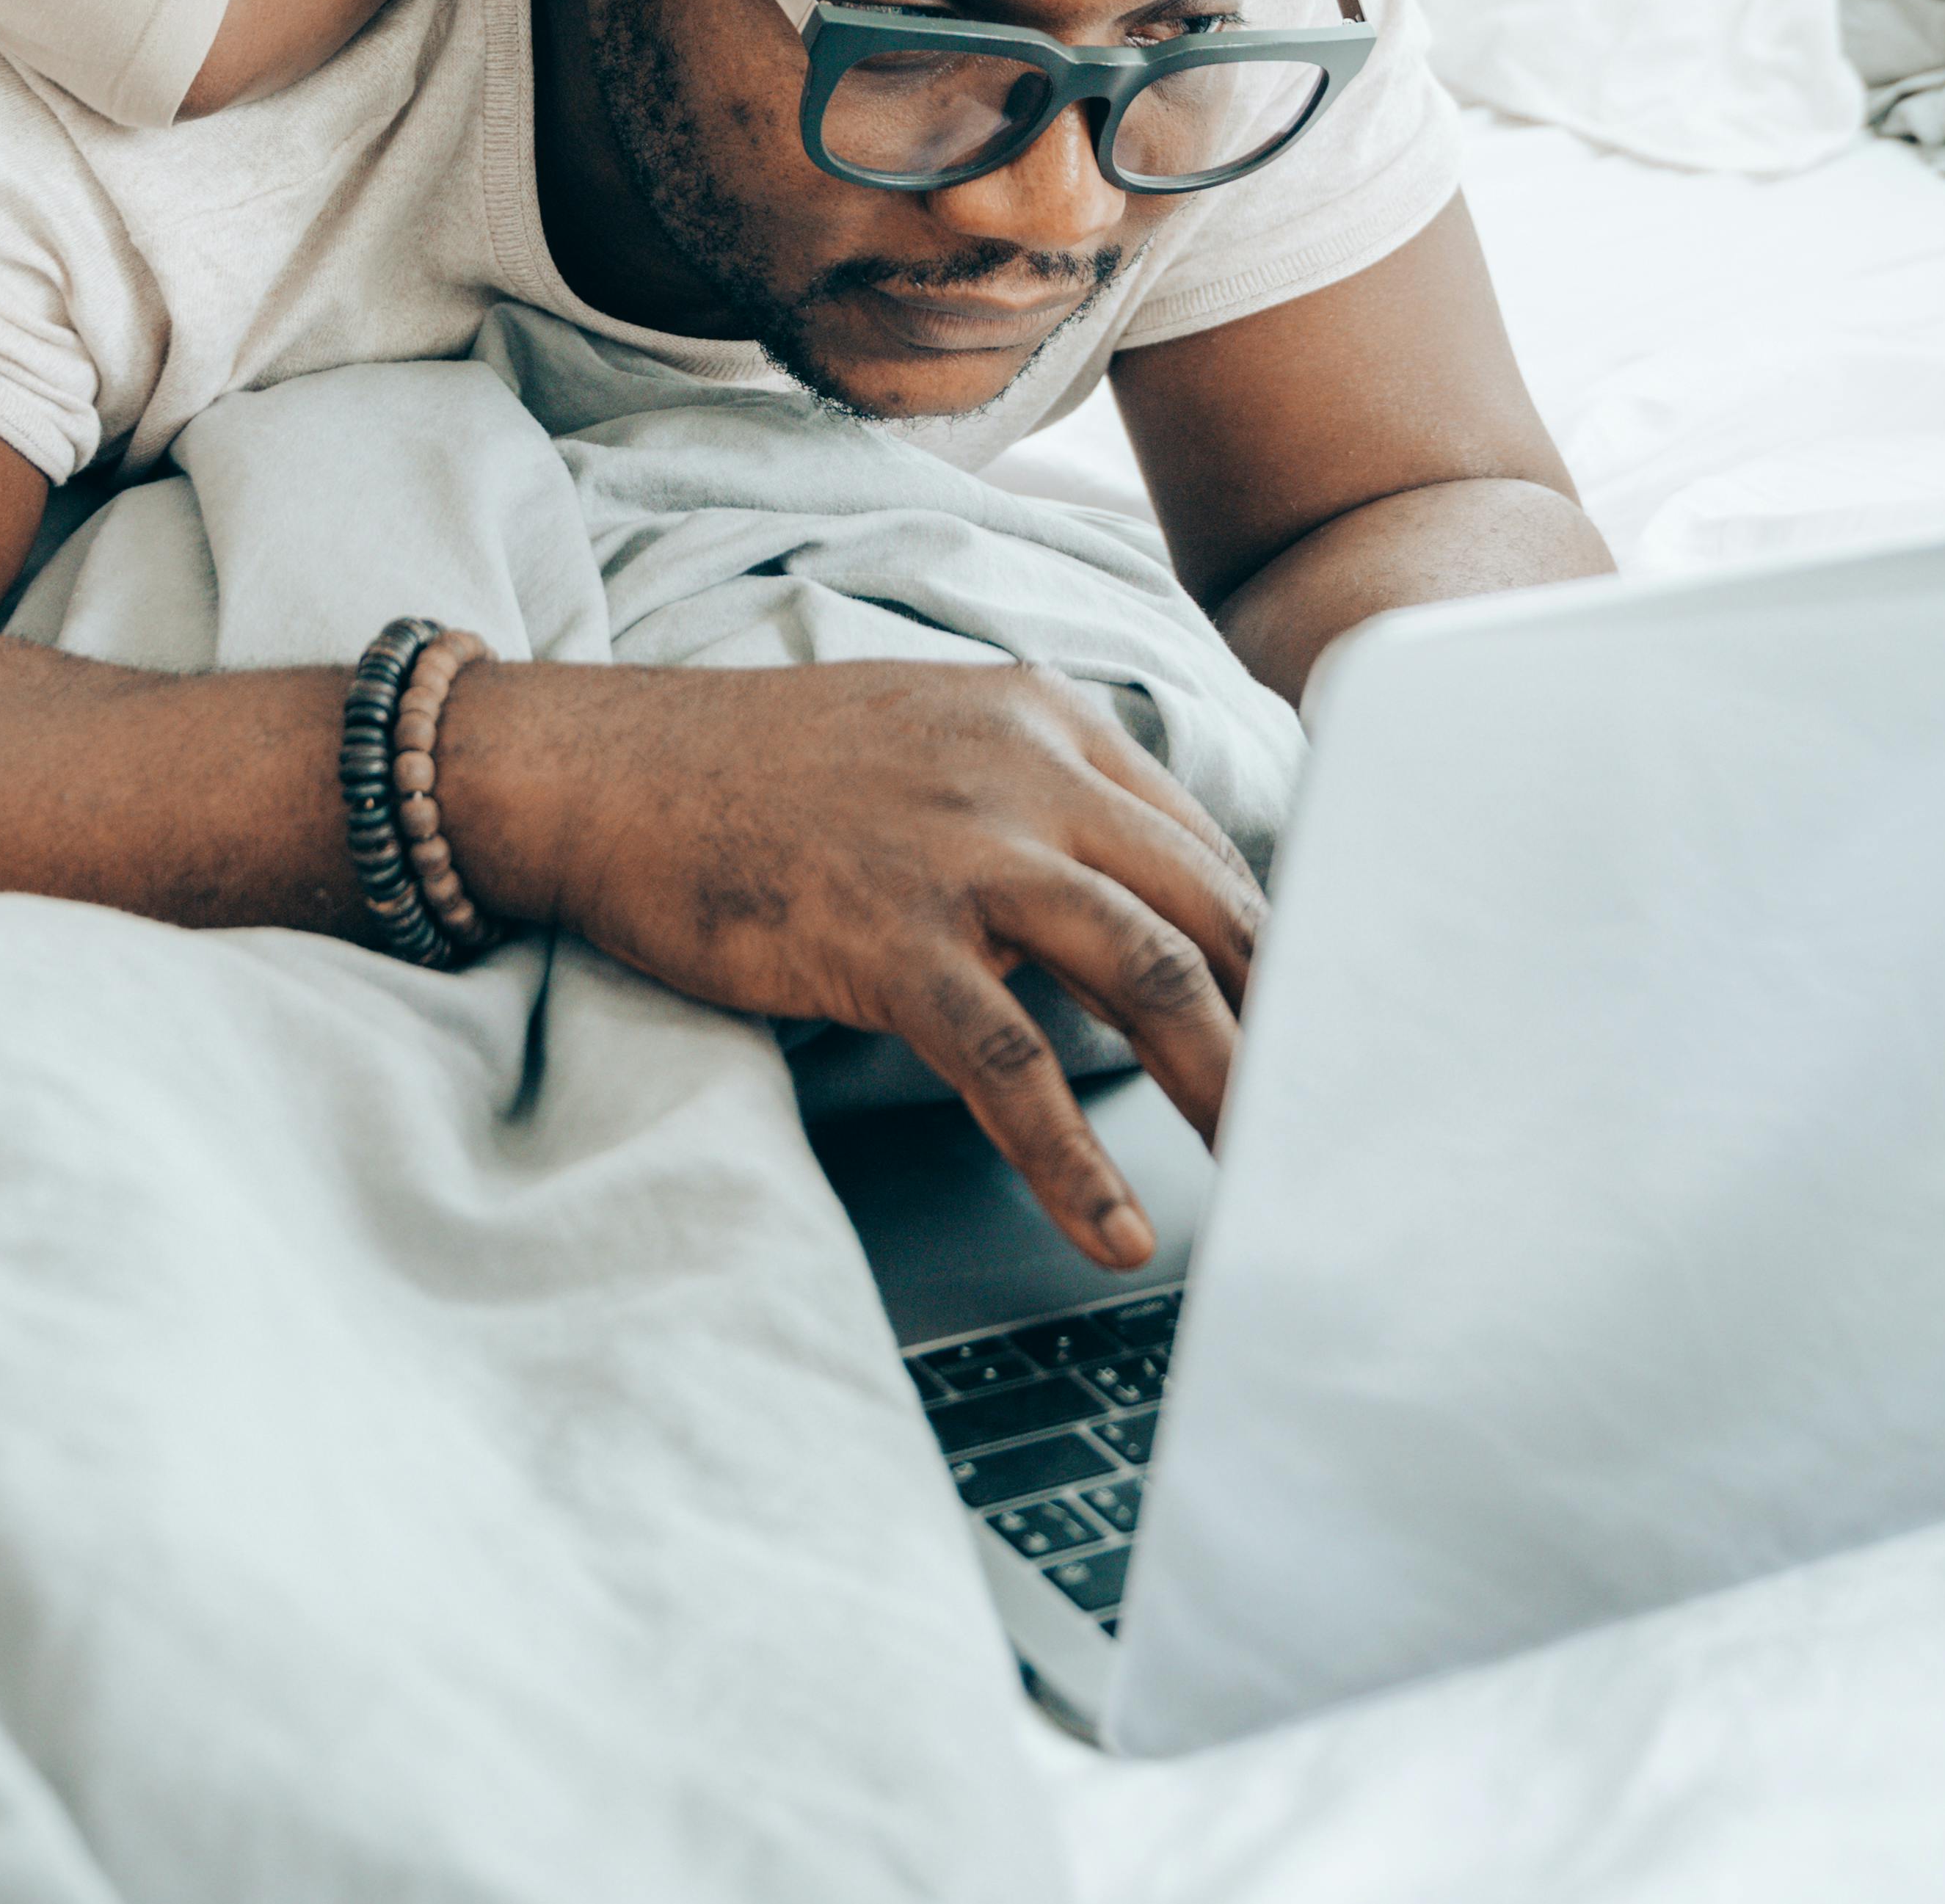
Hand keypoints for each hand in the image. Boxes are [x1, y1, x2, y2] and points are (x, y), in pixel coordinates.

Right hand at [437, 658, 1260, 1266]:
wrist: (606, 767)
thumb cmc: (760, 769)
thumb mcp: (928, 739)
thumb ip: (1038, 803)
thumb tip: (1137, 922)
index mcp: (1043, 717)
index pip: (1201, 845)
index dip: (1275, 949)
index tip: (1321, 1033)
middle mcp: (1024, 767)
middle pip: (1206, 907)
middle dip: (1289, 1021)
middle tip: (1338, 1116)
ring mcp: (959, 848)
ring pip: (1146, 973)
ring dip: (1227, 1084)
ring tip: (1274, 1172)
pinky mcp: (885, 934)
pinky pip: (1013, 1063)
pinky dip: (1075, 1158)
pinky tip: (1113, 1226)